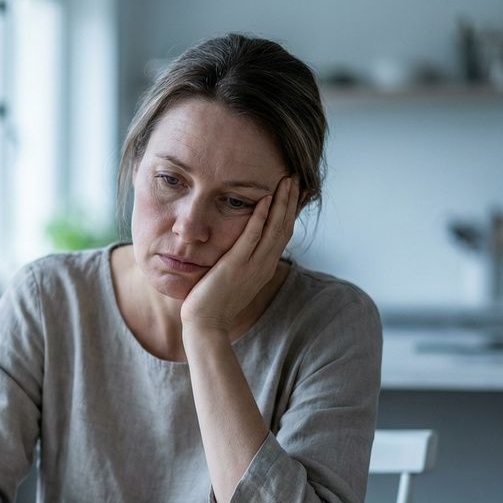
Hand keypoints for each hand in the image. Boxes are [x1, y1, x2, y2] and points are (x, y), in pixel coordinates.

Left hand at [179, 176, 298, 333]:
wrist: (206, 325)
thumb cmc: (214, 303)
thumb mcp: (234, 278)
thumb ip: (241, 262)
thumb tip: (241, 248)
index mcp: (265, 267)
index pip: (283, 234)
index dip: (290, 211)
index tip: (294, 191)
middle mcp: (264, 265)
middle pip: (284, 227)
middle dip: (291, 201)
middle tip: (296, 178)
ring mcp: (252, 266)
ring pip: (274, 229)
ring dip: (281, 203)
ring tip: (286, 181)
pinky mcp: (236, 266)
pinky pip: (252, 237)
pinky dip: (260, 217)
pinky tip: (264, 200)